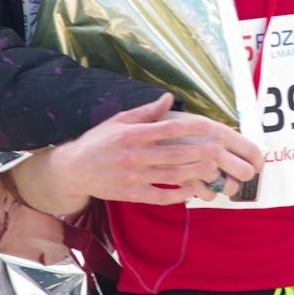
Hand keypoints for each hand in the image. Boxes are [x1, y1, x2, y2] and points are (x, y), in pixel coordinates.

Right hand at [11, 93, 263, 212]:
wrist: (73, 170)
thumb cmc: (99, 141)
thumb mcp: (118, 120)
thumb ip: (145, 112)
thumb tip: (168, 98)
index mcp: (130, 134)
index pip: (167, 128)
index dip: (191, 126)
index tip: (209, 124)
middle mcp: (133, 156)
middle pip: (174, 154)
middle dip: (200, 152)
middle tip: (220, 149)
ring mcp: (132, 177)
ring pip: (170, 176)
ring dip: (194, 173)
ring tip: (212, 169)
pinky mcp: (131, 194)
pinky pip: (159, 196)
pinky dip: (177, 194)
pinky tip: (191, 190)